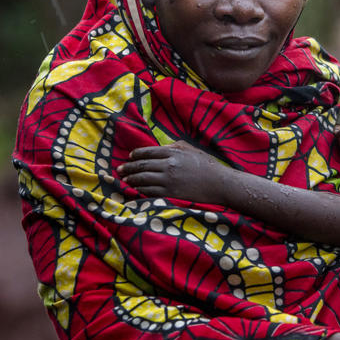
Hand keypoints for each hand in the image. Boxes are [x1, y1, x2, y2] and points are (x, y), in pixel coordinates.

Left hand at [118, 141, 232, 204]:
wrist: (219, 183)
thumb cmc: (207, 165)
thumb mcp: (190, 149)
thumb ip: (173, 146)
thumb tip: (159, 147)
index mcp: (173, 152)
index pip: (148, 152)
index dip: (136, 154)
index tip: (130, 156)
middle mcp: (168, 165)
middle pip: (142, 166)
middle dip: (128, 168)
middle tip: (120, 170)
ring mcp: (168, 180)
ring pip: (143, 179)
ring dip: (131, 180)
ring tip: (125, 180)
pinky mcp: (171, 193)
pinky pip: (150, 192)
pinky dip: (140, 190)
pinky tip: (135, 190)